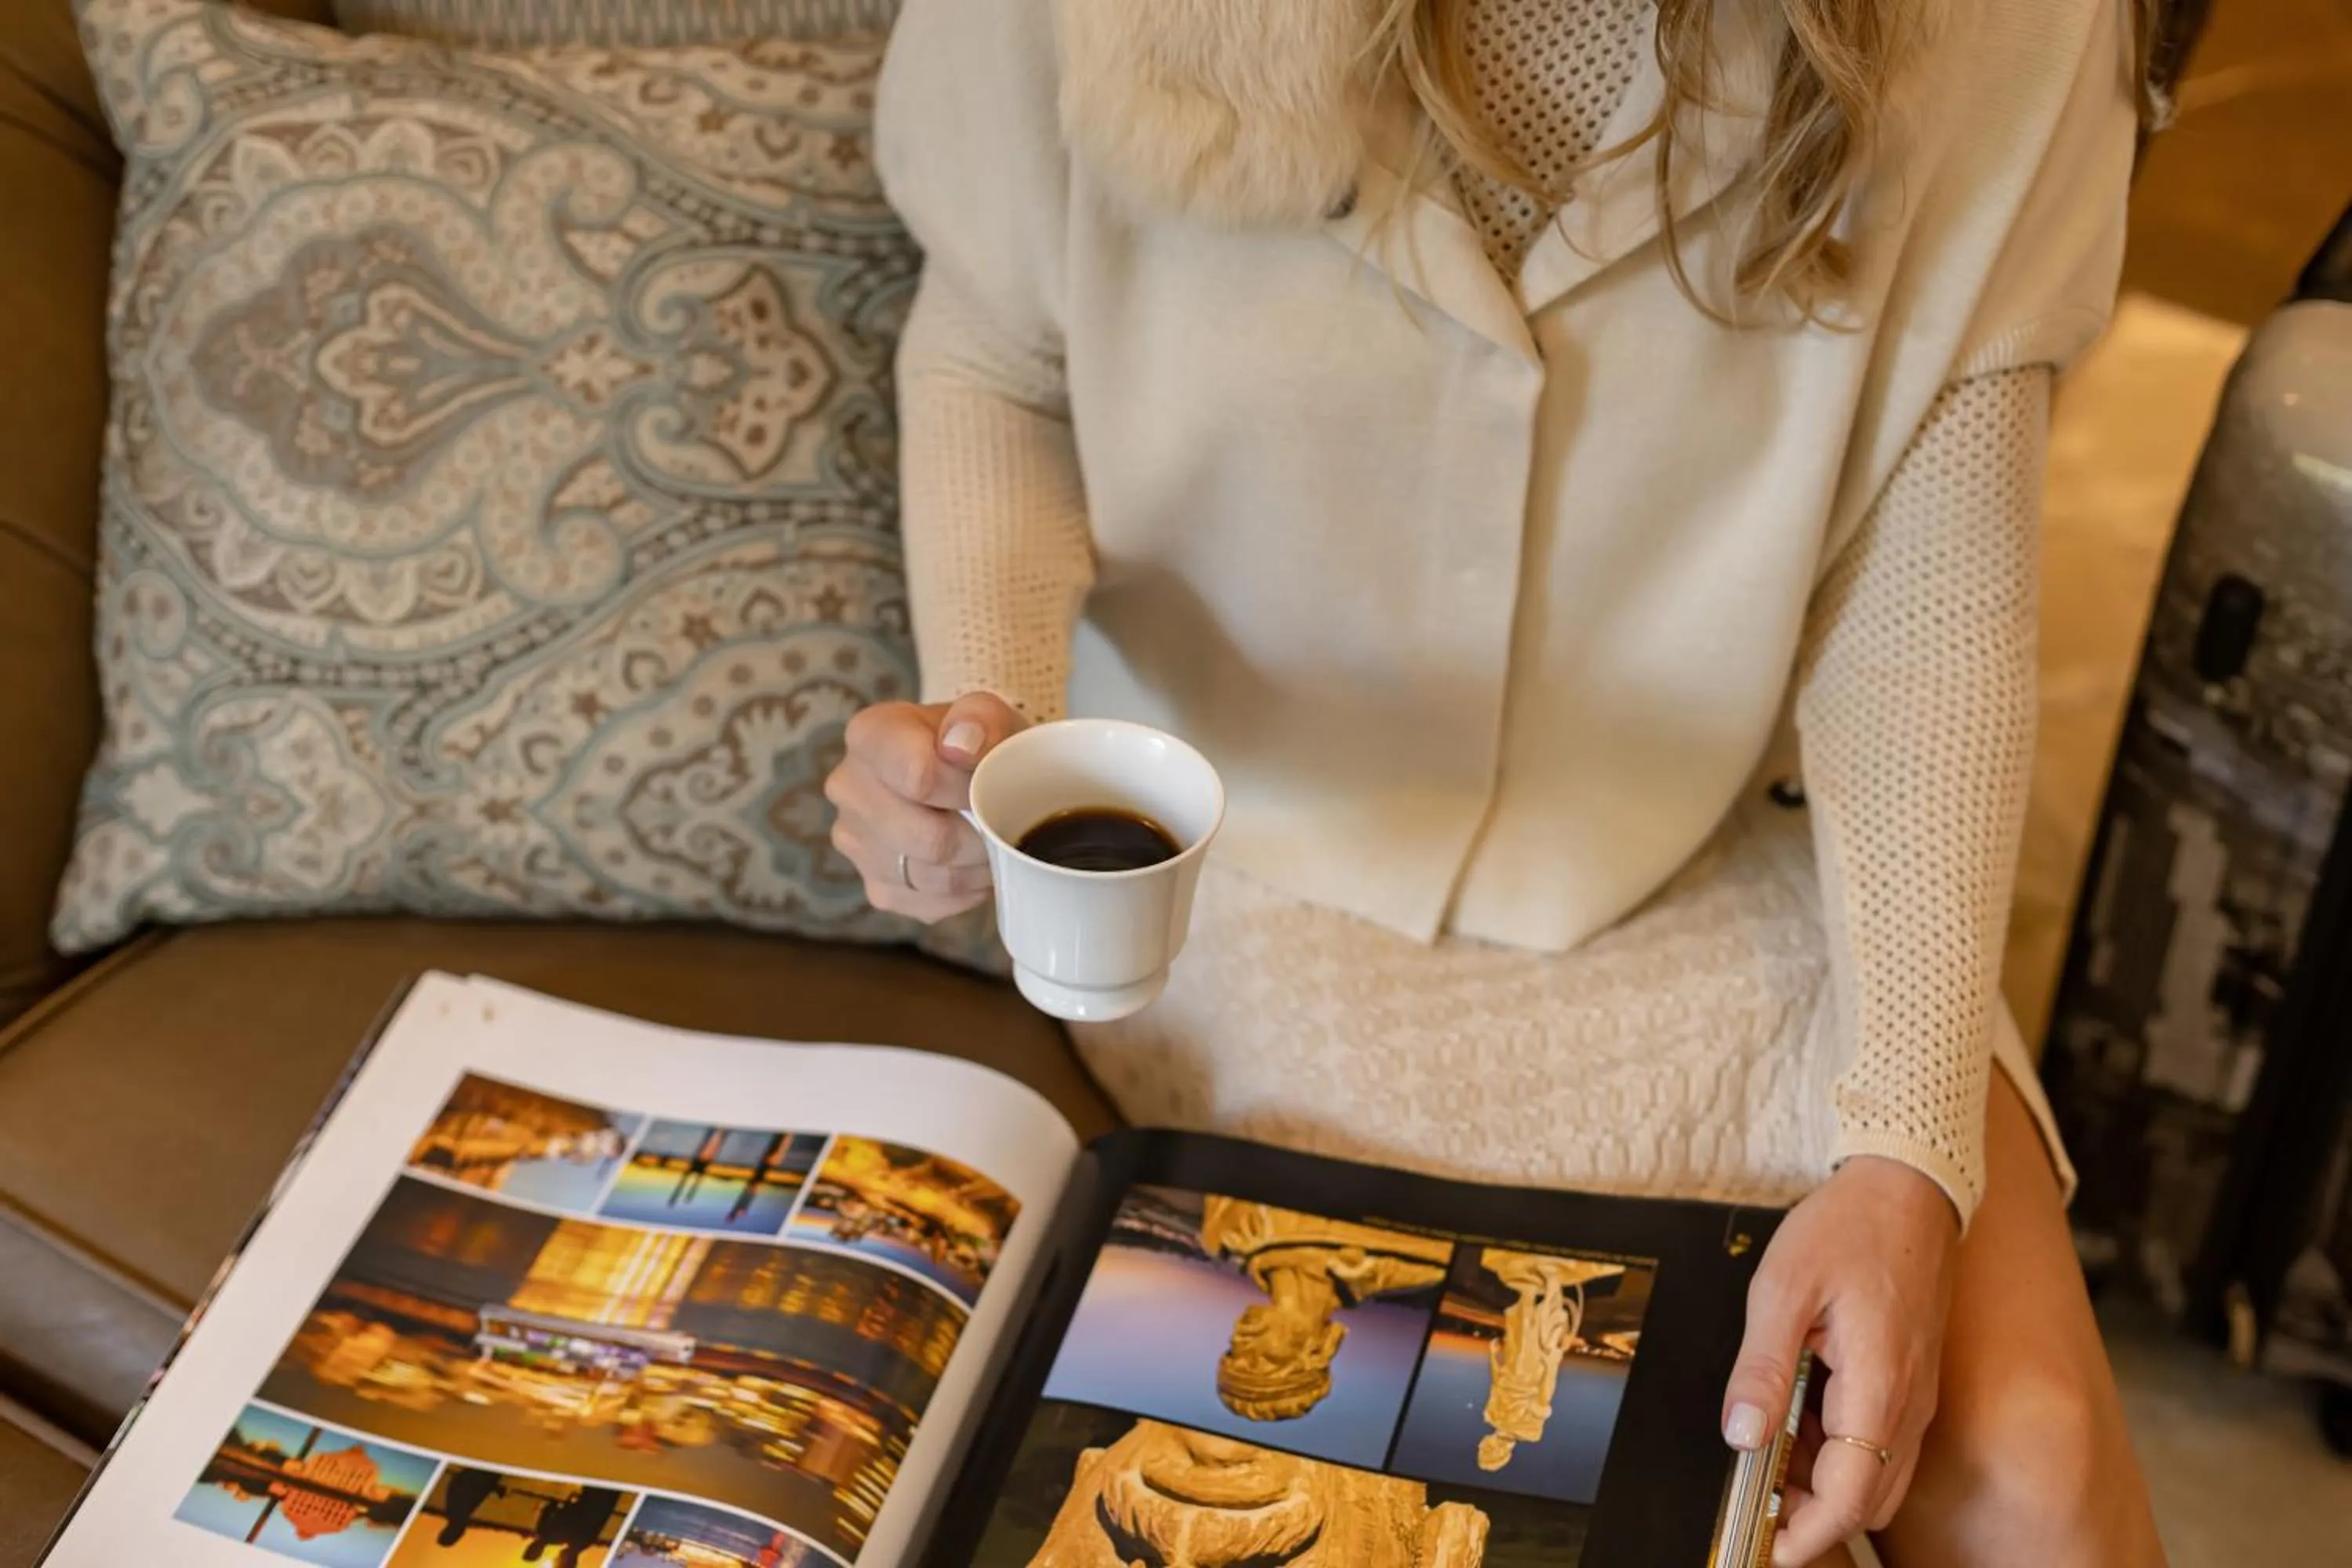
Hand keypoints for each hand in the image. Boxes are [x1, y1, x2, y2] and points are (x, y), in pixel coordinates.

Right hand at [825, 692, 1027, 921]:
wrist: (966, 776)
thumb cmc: (976, 744)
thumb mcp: (989, 716)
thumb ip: (981, 719)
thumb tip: (960, 747)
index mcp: (869, 735)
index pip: (918, 777)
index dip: (967, 789)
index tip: (990, 783)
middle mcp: (848, 788)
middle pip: (929, 839)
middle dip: (980, 837)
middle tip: (1003, 822)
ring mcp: (855, 842)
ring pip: (932, 878)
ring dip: (976, 868)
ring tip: (992, 842)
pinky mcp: (875, 885)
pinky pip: (929, 905)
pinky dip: (964, 892)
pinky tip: (973, 864)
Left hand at [1722, 1156, 1960, 1564]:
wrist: (1910, 1187)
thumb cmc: (1850, 1227)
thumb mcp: (1783, 1288)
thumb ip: (1760, 1367)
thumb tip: (1740, 1435)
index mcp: (1879, 1386)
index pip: (1850, 1496)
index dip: (1808, 1534)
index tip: (1768, 1548)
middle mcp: (1908, 1403)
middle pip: (1866, 1499)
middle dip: (1811, 1514)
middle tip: (1754, 1497)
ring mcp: (1915, 1395)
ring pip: (1875, 1475)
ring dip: (1824, 1480)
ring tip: (1767, 1447)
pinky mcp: (1912, 1382)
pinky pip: (1879, 1442)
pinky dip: (1838, 1449)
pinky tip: (1796, 1415)